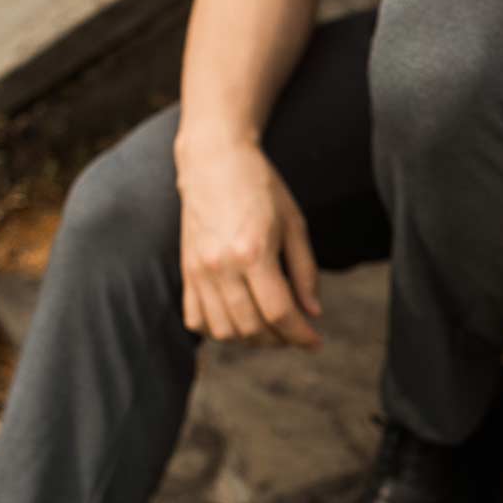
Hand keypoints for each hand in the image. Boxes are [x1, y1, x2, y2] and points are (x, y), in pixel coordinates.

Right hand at [175, 137, 321, 347]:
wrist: (214, 161)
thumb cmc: (262, 189)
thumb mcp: (295, 225)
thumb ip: (305, 272)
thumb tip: (313, 313)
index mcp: (253, 253)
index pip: (279, 312)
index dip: (301, 335)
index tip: (316, 342)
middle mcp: (221, 266)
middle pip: (252, 328)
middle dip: (280, 340)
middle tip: (297, 335)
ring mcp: (198, 271)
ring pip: (223, 330)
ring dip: (251, 341)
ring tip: (272, 331)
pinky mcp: (185, 271)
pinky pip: (196, 319)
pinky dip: (219, 332)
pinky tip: (240, 323)